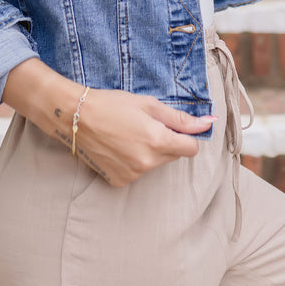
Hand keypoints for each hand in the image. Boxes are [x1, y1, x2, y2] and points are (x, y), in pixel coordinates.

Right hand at [73, 88, 214, 185]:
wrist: (75, 117)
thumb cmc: (112, 104)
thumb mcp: (149, 105)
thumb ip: (180, 119)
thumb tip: (208, 123)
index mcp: (158, 141)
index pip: (191, 149)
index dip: (185, 136)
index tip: (172, 127)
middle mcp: (147, 162)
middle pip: (173, 156)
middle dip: (166, 142)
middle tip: (144, 126)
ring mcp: (133, 174)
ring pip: (155, 164)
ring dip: (149, 152)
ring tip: (127, 135)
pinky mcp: (119, 181)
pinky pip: (137, 172)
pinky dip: (133, 162)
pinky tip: (118, 148)